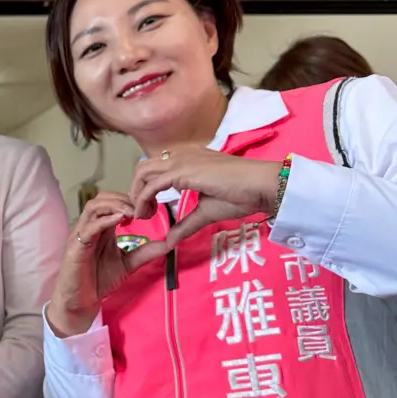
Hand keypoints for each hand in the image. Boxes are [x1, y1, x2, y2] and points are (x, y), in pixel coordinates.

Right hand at [45, 192, 167, 336]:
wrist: (81, 301)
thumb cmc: (98, 280)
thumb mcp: (128, 263)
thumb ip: (145, 252)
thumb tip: (169, 243)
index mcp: (101, 228)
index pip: (113, 202)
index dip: (130, 200)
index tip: (149, 207)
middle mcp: (90, 227)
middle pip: (102, 198)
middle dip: (123, 198)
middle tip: (142, 208)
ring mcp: (81, 235)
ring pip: (93, 207)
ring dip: (114, 205)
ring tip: (132, 212)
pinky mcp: (76, 246)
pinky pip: (89, 227)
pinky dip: (105, 220)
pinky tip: (120, 219)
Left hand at [129, 148, 279, 246]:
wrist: (261, 186)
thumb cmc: (241, 195)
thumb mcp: (206, 211)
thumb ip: (185, 224)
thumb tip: (170, 241)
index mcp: (186, 160)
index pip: (154, 169)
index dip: (145, 190)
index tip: (148, 211)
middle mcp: (180, 156)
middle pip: (142, 168)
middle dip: (135, 191)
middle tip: (141, 214)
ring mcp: (180, 161)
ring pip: (142, 172)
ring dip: (136, 195)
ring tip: (143, 216)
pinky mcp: (182, 171)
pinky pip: (152, 184)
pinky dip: (143, 199)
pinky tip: (147, 214)